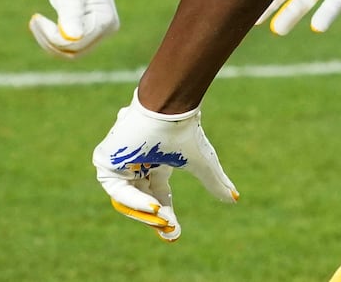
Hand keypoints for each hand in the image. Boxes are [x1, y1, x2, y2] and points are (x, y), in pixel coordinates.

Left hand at [27, 0, 119, 57]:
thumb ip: (72, 13)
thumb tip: (73, 36)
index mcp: (107, 19)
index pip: (77, 42)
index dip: (53, 36)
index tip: (36, 18)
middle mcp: (107, 30)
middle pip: (74, 50)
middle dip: (50, 39)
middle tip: (34, 21)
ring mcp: (100, 33)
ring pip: (70, 51)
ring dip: (49, 40)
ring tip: (36, 21)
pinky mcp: (89, 33)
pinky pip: (69, 46)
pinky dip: (52, 38)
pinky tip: (42, 23)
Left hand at [92, 91, 237, 241]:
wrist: (167, 109)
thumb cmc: (184, 132)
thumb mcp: (203, 163)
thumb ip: (216, 182)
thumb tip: (234, 199)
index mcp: (155, 160)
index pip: (158, 193)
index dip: (167, 212)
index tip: (176, 232)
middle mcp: (136, 161)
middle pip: (143, 198)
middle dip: (158, 216)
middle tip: (172, 230)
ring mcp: (119, 161)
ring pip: (130, 197)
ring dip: (148, 212)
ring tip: (165, 219)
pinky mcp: (105, 159)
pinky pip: (117, 189)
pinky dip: (135, 200)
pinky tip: (153, 207)